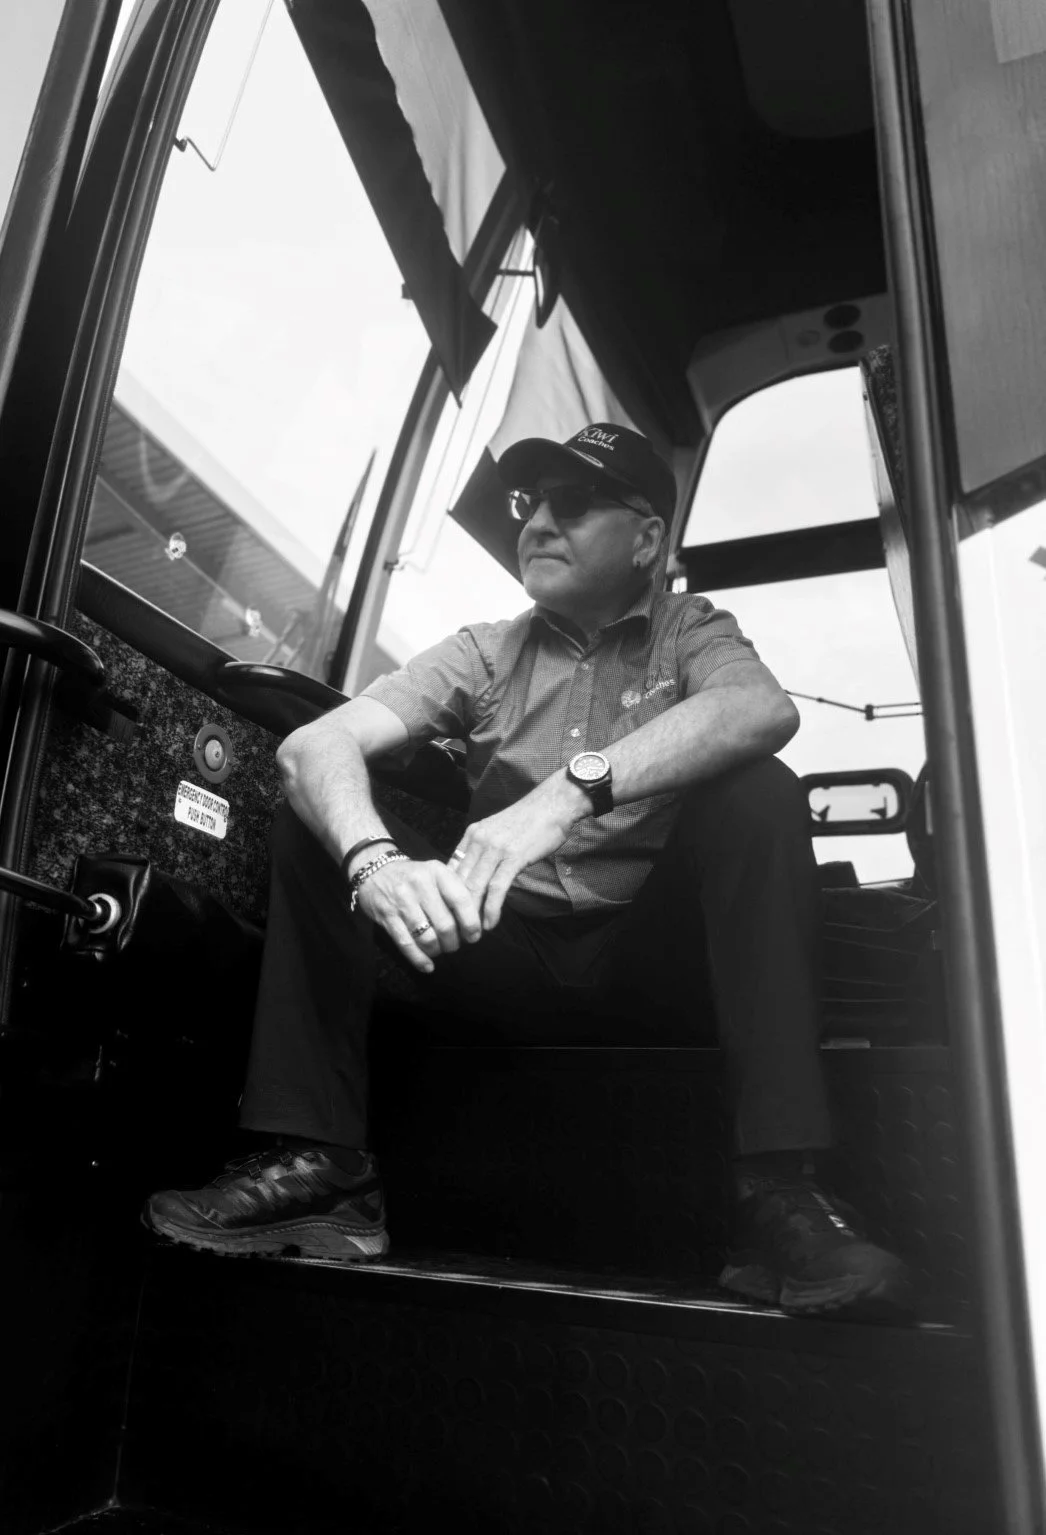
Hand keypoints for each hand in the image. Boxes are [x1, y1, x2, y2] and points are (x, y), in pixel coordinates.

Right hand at [356, 858, 480, 973]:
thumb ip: (455, 890)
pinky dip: (419, 959)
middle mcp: (420, 885)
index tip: (474, 936)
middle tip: (454, 945)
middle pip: (445, 924)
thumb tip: (477, 920)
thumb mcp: (436, 873)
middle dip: (453, 942)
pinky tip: (427, 966)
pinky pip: (406, 944)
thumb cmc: (414, 875)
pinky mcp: (387, 917)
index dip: (470, 922)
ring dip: (437, 950)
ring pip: (427, 937)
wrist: (374, 869)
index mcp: (437, 872)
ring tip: (439, 949)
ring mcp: (402, 902)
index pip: (460, 900)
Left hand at [447, 773, 588, 929]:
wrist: (553, 804)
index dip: (447, 895)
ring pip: (474, 887)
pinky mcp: (513, 857)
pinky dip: (491, 909)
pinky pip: (497, 888)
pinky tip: (490, 923)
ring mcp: (495, 849)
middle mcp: (478, 841)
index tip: (448, 913)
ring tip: (471, 934)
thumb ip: (484, 849)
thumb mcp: (497, 830)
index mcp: (472, 835)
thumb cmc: (529, 819)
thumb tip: (476, 873)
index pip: (451, 870)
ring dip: (471, 915)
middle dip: (455, 909)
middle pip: (459, 882)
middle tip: (456, 931)